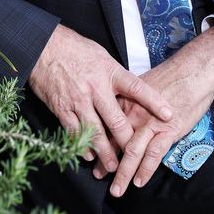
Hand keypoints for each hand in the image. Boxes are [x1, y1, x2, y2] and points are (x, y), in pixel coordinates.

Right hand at [28, 24, 172, 172]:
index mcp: (109, 72)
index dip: (153, 101)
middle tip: (136, 156)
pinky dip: (82, 146)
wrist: (45, 47)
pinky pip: (74, 132)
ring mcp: (78, 100)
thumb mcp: (102, 57)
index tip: (168, 114)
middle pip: (116, 120)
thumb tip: (129, 93)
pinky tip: (89, 155)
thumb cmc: (75, 49)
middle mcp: (96, 88)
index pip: (137, 88)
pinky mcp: (61, 108)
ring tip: (113, 166)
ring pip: (95, 132)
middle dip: (128, 142)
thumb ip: (115, 76)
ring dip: (105, 152)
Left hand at [101, 23, 213, 196]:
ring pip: (131, 152)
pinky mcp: (168, 130)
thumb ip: (132, 99)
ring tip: (116, 190)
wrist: (193, 70)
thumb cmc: (172, 75)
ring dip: (122, 174)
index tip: (93, 153)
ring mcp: (150, 123)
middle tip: (98, 175)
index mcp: (126, 100)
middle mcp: (134, 113)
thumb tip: (125, 109)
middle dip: (106, 162)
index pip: (108, 124)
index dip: (99, 141)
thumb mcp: (144, 85)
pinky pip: (153, 155)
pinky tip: (139, 182)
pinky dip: (145, 171)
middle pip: (115, 142)